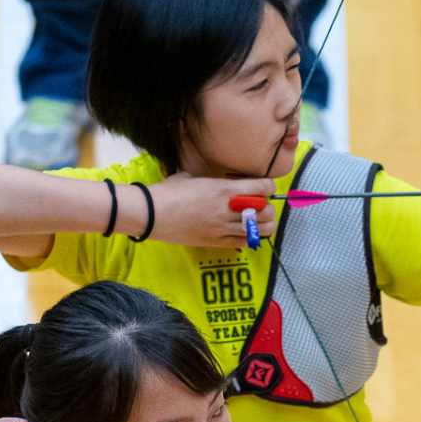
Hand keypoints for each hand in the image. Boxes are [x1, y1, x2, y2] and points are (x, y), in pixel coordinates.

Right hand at [139, 173, 277, 248]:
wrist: (152, 214)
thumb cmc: (169, 192)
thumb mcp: (193, 178)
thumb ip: (213, 183)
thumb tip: (220, 183)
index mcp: (224, 189)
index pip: (262, 187)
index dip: (269, 186)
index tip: (265, 187)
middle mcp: (228, 210)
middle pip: (266, 211)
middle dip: (269, 208)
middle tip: (262, 206)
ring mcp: (224, 228)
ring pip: (261, 230)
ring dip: (264, 225)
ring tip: (258, 221)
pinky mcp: (217, 242)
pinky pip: (245, 243)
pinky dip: (251, 238)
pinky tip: (246, 232)